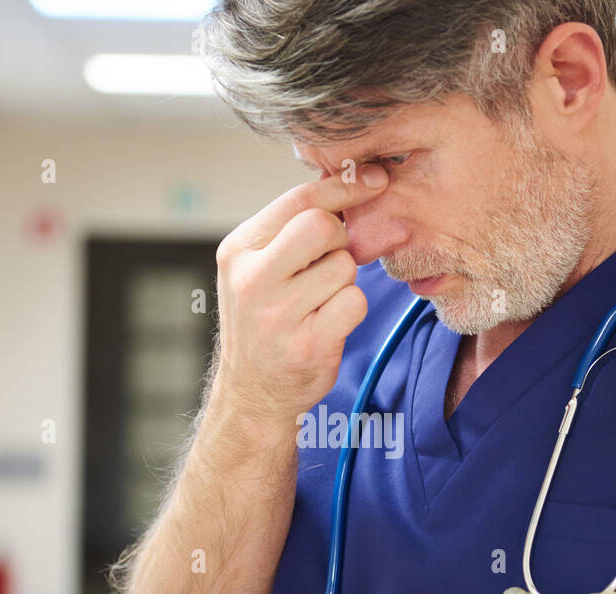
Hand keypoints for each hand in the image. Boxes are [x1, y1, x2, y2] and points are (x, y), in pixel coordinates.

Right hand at [212, 164, 388, 426]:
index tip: (377, 179)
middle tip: (329, 263)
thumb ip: (296, 229)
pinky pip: (354, 302)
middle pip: (323, 226)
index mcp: (238, 250)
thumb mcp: (262, 267)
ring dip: (344, 281)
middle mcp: (251, 279)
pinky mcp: (307, 345)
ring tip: (318, 302)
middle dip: (340, 239)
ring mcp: (277, 314)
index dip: (344, 186)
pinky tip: (328, 323)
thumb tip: (360, 182)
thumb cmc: (266, 319)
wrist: (253, 391)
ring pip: (344, 267)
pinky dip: (350, 309)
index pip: (299, 199)